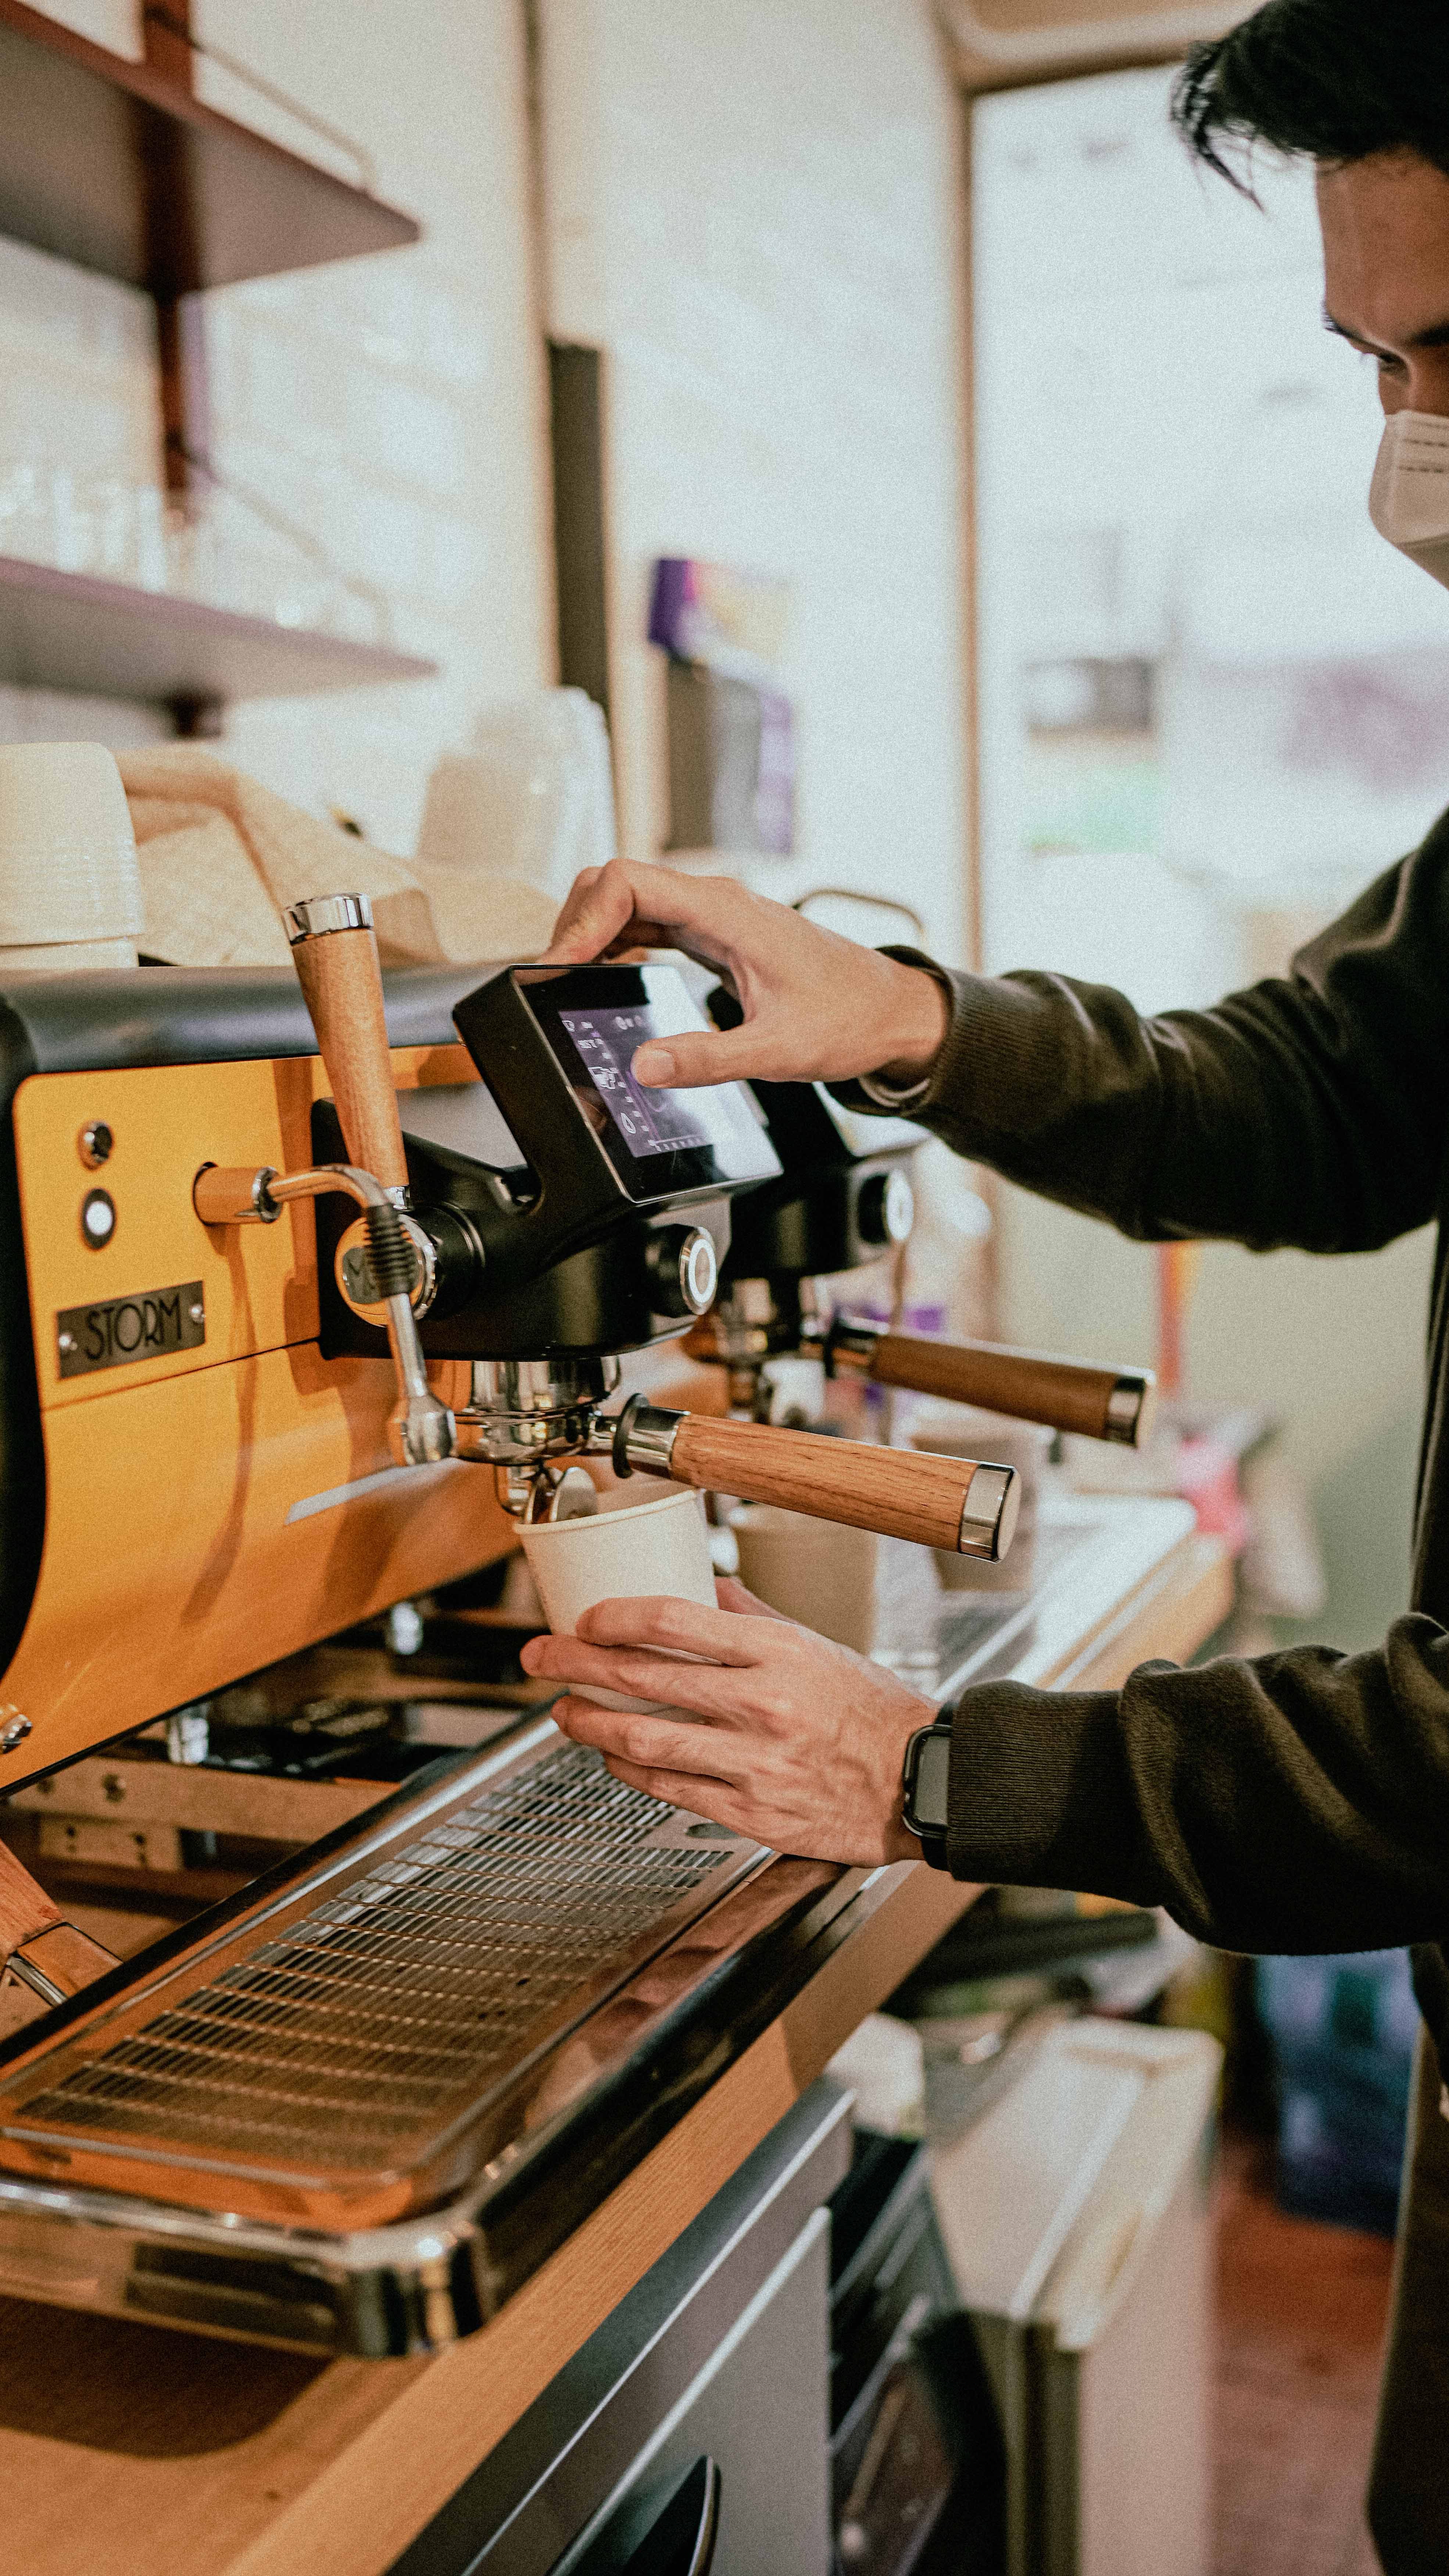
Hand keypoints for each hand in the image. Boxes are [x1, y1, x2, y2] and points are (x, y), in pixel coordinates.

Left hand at [518, 1576, 934, 1862]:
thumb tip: (702, 1587)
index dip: (614, 1618)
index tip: (584, 1620)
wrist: (919, 1783)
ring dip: (589, 1724)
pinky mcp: (752, 1814)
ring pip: (644, 1741)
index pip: (674, 1622)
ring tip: (562, 1712)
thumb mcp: (819, 1646)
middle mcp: (762, 1706)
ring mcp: (754, 1764)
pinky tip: (611, 1755)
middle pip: (643, 1679)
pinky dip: (629, 1770)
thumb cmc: (872, 1712)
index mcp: (779, 1654)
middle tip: (540, 1656)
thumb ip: (754, 1617)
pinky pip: (670, 1789)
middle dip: (575, 1665)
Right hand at [542, 859, 947, 1089]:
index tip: (561, 964)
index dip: (584, 919)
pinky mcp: (713, 935)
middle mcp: (716, 903)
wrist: (890, 1012)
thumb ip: (708, 1059)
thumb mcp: (777, 1051)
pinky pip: (648, 923)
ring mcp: (713, 915)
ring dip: (592, 933)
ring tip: (566, 978)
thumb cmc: (849, 1018)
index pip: (629, 882)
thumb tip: (646, 1066)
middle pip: (617, 883)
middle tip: (552, 976)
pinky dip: (616, 943)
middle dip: (576, 922)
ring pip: (628, 901)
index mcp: (727, 912)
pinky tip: (606, 975)